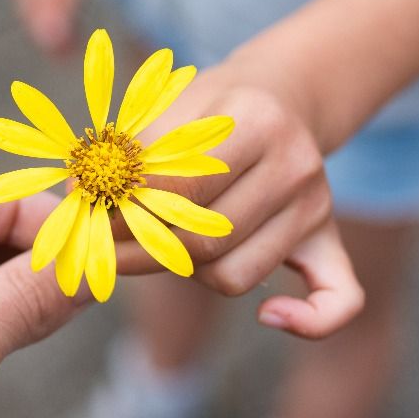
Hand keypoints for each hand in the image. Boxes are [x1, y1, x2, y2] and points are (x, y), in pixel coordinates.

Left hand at [118, 60, 364, 338]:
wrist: (280, 96)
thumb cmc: (210, 108)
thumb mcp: (168, 106)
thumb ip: (128, 151)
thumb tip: (79, 193)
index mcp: (256, 121)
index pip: (180, 188)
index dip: (126, 211)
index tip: (93, 217)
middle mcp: (296, 165)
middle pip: (205, 241)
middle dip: (143, 251)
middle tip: (106, 247)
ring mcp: (318, 206)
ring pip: (235, 276)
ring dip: (187, 273)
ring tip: (162, 246)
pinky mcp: (331, 238)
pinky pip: (339, 299)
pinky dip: (311, 321)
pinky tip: (273, 318)